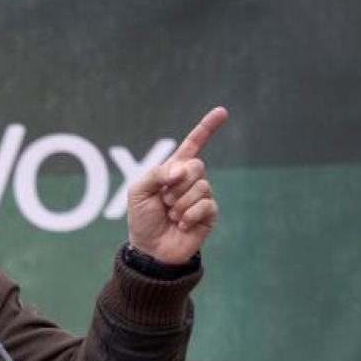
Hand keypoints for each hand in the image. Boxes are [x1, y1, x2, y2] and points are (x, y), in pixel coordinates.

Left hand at [127, 107, 227, 264]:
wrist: (150, 248)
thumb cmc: (142, 219)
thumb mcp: (138, 191)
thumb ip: (156, 173)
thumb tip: (182, 169)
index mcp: (173, 171)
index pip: (193, 145)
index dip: (206, 128)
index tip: (222, 111)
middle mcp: (190, 181)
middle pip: (196, 166)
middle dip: (176, 184)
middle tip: (164, 200)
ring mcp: (201, 197)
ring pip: (201, 186)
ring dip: (180, 203)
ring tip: (171, 215)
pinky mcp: (209, 214)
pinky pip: (205, 205)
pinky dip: (188, 216)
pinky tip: (181, 225)